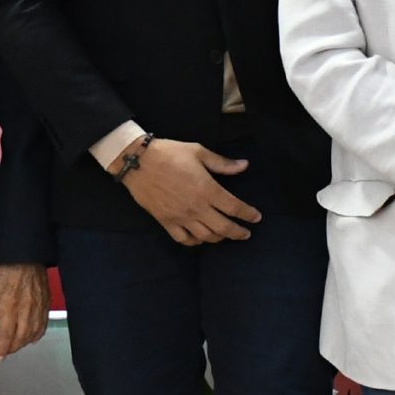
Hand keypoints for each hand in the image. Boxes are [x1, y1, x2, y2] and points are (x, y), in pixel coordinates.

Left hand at [0, 263, 50, 358]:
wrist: (25, 256)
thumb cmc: (5, 271)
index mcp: (9, 307)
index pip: (6, 335)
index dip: (2, 348)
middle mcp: (25, 311)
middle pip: (20, 337)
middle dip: (13, 348)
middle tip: (6, 352)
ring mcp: (37, 308)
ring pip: (33, 333)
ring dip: (24, 343)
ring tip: (17, 346)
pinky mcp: (46, 303)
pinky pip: (43, 324)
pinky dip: (38, 334)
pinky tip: (32, 338)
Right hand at [119, 139, 259, 244]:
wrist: (137, 162)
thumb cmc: (169, 153)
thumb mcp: (198, 152)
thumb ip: (222, 163)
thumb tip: (244, 165)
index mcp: (207, 189)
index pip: (234, 207)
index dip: (248, 214)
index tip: (256, 218)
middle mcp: (196, 207)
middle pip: (223, 227)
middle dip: (238, 233)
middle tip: (246, 234)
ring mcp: (181, 217)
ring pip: (206, 237)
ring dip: (219, 238)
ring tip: (225, 235)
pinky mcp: (166, 222)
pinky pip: (184, 239)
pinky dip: (195, 242)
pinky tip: (200, 238)